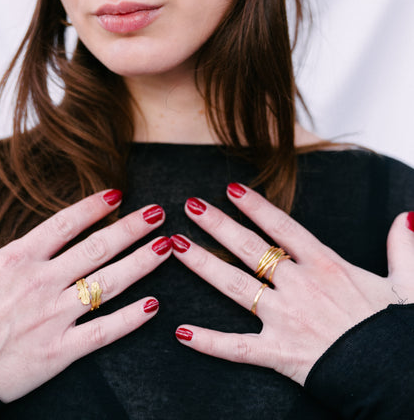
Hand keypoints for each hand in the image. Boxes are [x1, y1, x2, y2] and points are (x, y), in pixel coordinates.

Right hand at [0, 191, 169, 400]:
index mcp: (16, 259)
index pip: (65, 224)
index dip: (94, 206)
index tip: (117, 193)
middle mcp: (41, 282)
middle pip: (97, 248)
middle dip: (132, 228)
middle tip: (158, 214)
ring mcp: (53, 317)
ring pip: (108, 284)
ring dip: (141, 263)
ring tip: (168, 247)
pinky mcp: (58, 352)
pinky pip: (103, 332)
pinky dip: (131, 319)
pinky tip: (154, 306)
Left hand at [171, 184, 413, 384]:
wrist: (393, 377)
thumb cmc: (394, 332)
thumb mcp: (407, 284)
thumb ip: (402, 248)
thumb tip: (406, 218)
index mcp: (326, 266)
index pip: (282, 227)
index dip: (255, 206)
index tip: (231, 189)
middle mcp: (299, 286)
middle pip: (250, 248)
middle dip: (218, 225)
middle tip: (190, 205)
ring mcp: (285, 318)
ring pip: (235, 286)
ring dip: (202, 265)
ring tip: (175, 245)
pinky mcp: (278, 353)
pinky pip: (236, 347)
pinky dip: (207, 341)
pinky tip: (181, 331)